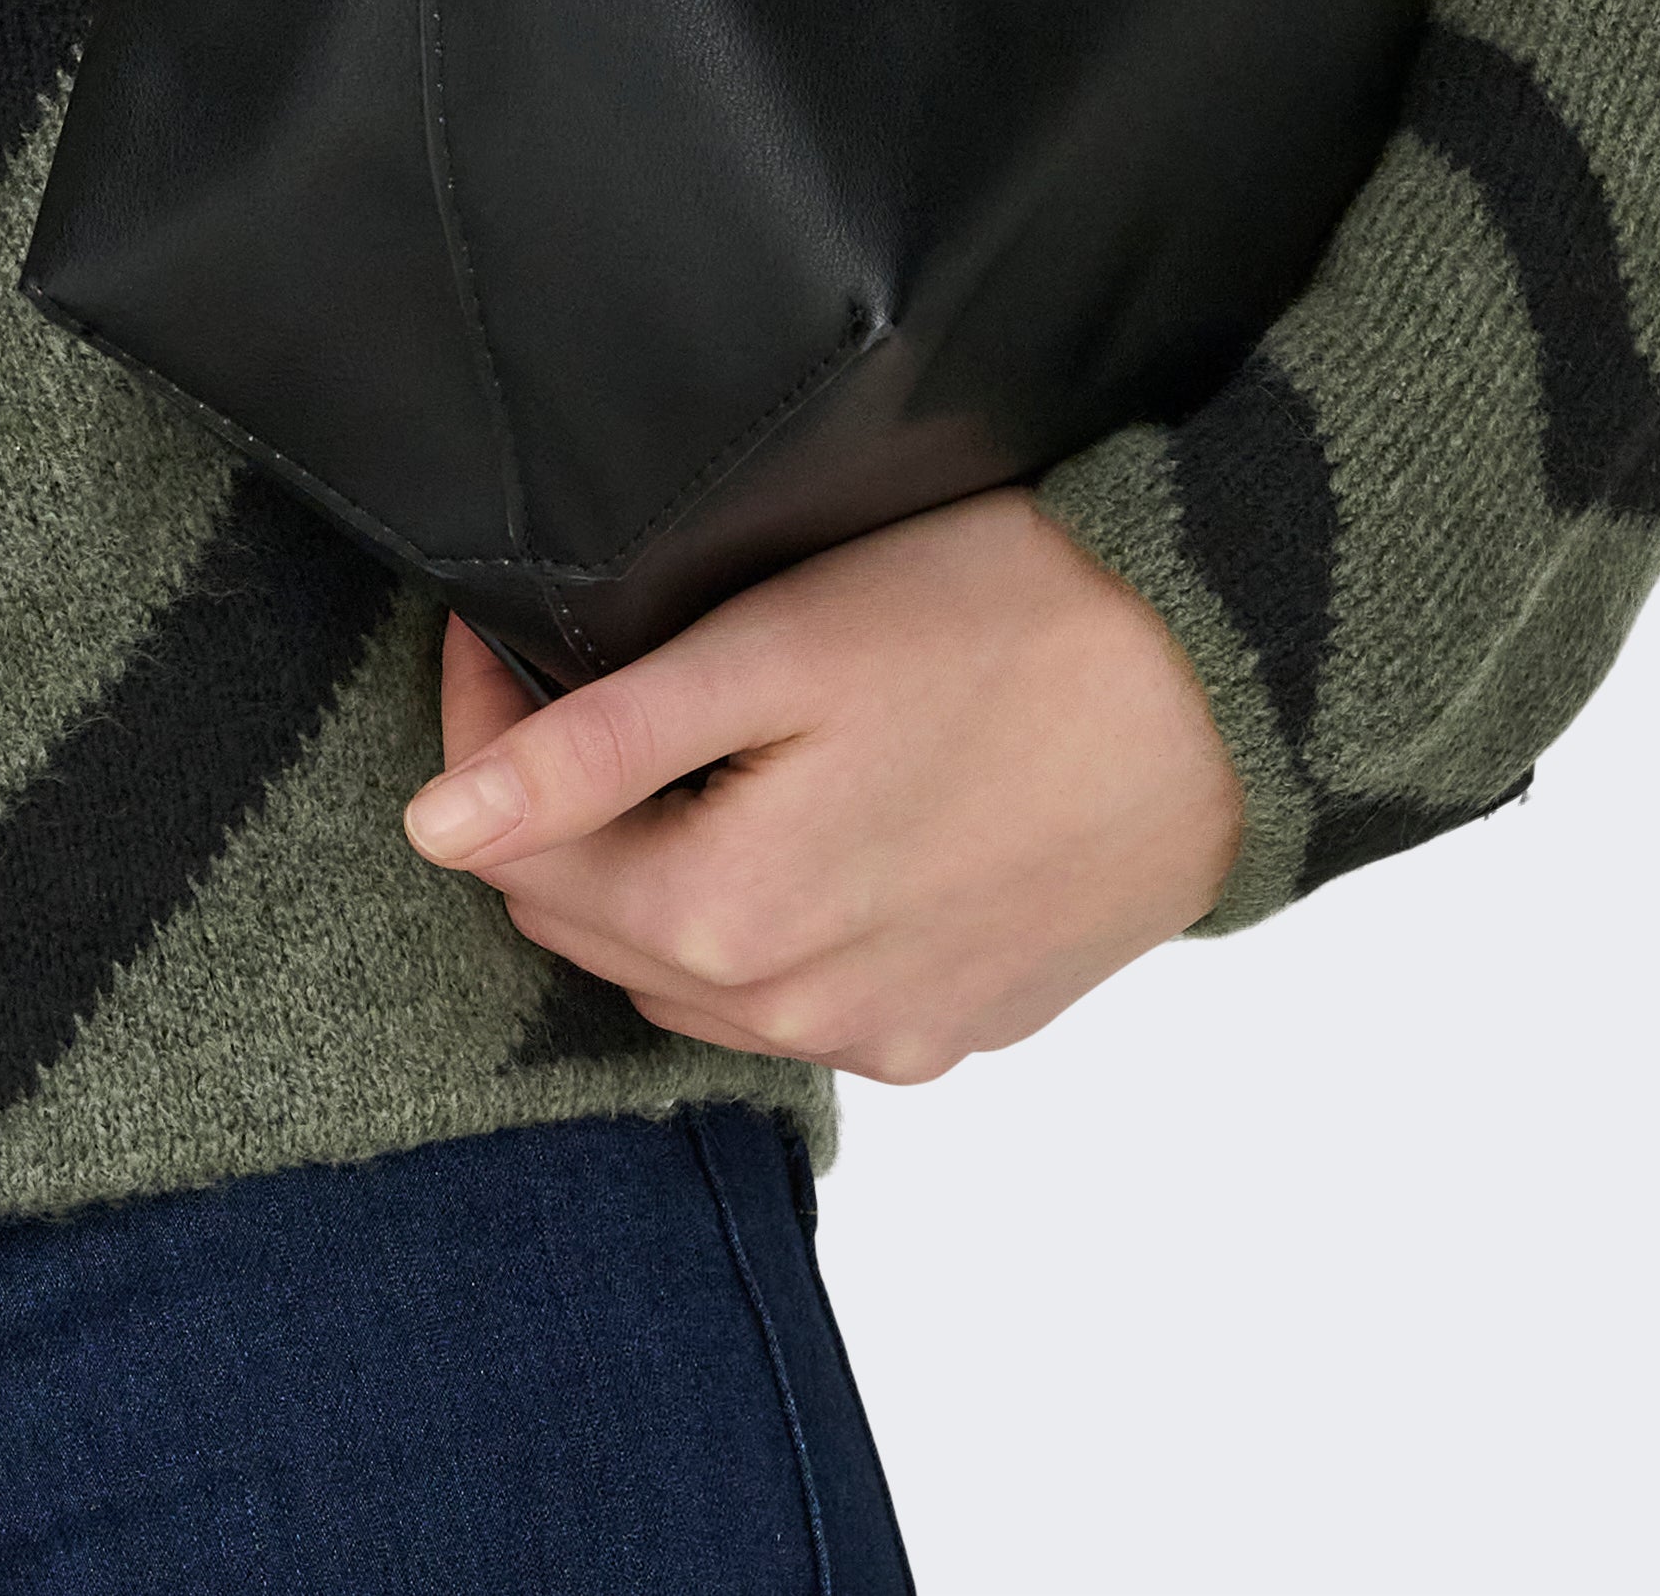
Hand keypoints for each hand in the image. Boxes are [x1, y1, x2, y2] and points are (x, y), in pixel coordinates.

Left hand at [399, 489, 1244, 1083]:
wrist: (1223, 685)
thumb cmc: (1002, 627)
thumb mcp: (771, 651)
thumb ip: (595, 746)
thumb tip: (435, 827)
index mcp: (730, 920)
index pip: (515, 849)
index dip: (480, 722)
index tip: (496, 624)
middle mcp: (796, 1014)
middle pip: (590, 918)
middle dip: (548, 799)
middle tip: (566, 662)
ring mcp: (884, 1035)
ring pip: (687, 972)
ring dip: (646, 868)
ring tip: (673, 736)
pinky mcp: (955, 1026)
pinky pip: (798, 996)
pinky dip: (755, 920)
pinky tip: (788, 822)